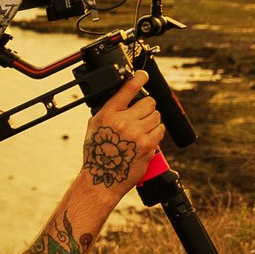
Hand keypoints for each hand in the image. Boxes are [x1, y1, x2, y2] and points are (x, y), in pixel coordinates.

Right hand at [81, 73, 165, 194]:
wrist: (102, 179)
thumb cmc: (97, 153)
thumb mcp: (94, 126)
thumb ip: (108, 110)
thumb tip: (122, 95)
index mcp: (108, 114)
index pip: (127, 89)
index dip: (138, 79)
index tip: (143, 75)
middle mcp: (123, 122)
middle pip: (148, 102)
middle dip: (147, 106)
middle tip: (141, 114)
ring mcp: (137, 134)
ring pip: (156, 115)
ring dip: (152, 120)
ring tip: (141, 129)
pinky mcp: (148, 145)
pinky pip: (160, 129)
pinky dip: (156, 132)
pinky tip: (146, 138)